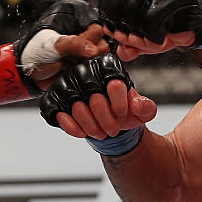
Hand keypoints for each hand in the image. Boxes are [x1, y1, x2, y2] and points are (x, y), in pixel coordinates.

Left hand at [0, 0, 109, 103]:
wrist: (27, 74)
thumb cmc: (35, 52)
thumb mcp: (52, 45)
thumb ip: (73, 44)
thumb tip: (93, 50)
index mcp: (77, 21)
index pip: (99, 29)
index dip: (90, 40)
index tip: (78, 48)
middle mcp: (84, 35)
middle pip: (103, 46)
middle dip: (87, 55)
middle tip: (70, 57)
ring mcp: (86, 52)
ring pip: (100, 60)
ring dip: (85, 64)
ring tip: (68, 64)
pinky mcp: (85, 66)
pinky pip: (95, 71)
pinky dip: (84, 73)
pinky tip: (71, 71)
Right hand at [40, 54, 156, 139]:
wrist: (106, 119)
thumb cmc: (123, 111)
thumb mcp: (141, 110)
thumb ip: (146, 107)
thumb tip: (137, 105)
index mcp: (109, 68)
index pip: (115, 86)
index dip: (120, 107)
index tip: (123, 116)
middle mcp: (86, 71)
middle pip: (95, 100)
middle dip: (107, 122)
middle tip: (112, 130)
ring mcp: (68, 84)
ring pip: (78, 109)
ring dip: (92, 128)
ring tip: (101, 133)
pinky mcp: (55, 98)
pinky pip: (60, 114)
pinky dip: (73, 127)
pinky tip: (83, 133)